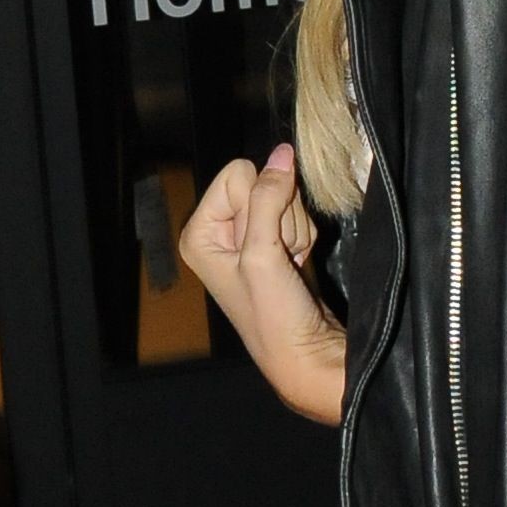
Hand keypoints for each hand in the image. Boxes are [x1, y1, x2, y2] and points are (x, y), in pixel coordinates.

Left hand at [179, 144, 345, 424]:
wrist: (306, 353)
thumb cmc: (274, 315)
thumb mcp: (263, 254)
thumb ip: (268, 200)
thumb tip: (282, 152)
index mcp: (199, 232)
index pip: (237, 174)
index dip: (260, 202)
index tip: (264, 244)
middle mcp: (218, 232)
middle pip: (262, 184)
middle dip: (281, 217)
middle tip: (280, 257)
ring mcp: (247, 237)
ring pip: (284, 198)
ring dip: (295, 229)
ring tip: (289, 265)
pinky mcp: (274, 243)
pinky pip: (296, 215)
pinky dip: (304, 238)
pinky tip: (297, 264)